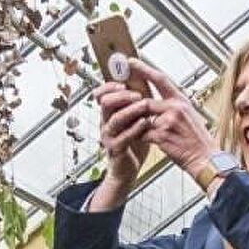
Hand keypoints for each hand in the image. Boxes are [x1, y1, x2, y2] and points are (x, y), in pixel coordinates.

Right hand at [89, 68, 157, 210]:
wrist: (127, 169)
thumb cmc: (132, 143)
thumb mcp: (134, 119)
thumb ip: (137, 102)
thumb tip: (144, 79)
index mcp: (109, 113)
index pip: (103, 93)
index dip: (111, 85)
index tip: (124, 79)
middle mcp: (106, 123)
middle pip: (105, 102)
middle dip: (121, 95)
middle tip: (137, 93)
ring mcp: (109, 136)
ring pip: (114, 119)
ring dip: (130, 109)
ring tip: (144, 105)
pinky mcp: (115, 149)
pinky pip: (123, 137)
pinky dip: (135, 128)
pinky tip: (145, 123)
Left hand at [141, 67, 219, 187]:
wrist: (204, 158)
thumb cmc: (197, 139)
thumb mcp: (188, 115)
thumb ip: (172, 107)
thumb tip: (155, 102)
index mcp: (181, 100)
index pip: (160, 79)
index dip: (144, 69)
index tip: (131, 62)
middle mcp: (175, 107)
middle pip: (145, 101)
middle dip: (132, 106)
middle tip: (119, 104)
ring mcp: (168, 121)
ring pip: (141, 119)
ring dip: (136, 125)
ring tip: (132, 127)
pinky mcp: (162, 136)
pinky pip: (143, 134)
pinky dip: (139, 138)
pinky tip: (140, 141)